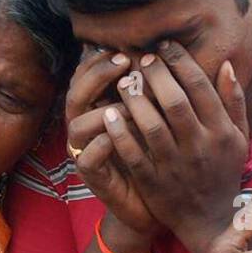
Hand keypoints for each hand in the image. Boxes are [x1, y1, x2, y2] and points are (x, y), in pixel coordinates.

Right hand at [65, 49, 160, 238]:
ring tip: (128, 101)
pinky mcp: (93, 177)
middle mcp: (89, 127)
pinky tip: (117, 136)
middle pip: (76, 92)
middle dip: (97, 75)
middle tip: (124, 62)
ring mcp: (87, 151)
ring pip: (76, 123)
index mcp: (102, 108)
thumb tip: (175, 57)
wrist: (156, 204)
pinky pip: (86, 159)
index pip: (89, 75)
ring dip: (101, 110)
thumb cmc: (160, 157)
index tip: (131, 48)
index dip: (104, 60)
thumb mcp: (163, 120)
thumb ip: (161, 92)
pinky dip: (99, 146)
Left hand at [97, 41, 249, 252]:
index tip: (164, 47)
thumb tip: (225, 64)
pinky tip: (109, 114)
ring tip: (124, 83)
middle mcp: (200, 147)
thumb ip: (234, 101)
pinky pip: (133, 154)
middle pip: (174, 101)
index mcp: (222, 132)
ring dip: (135, 99)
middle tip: (141, 59)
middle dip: (155, 74)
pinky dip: (120, 133)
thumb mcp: (239, 138)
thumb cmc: (223, 171)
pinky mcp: (154, 182)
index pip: (200, 87)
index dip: (180, 62)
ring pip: (151, 125)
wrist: (209, 220)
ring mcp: (176, 166)